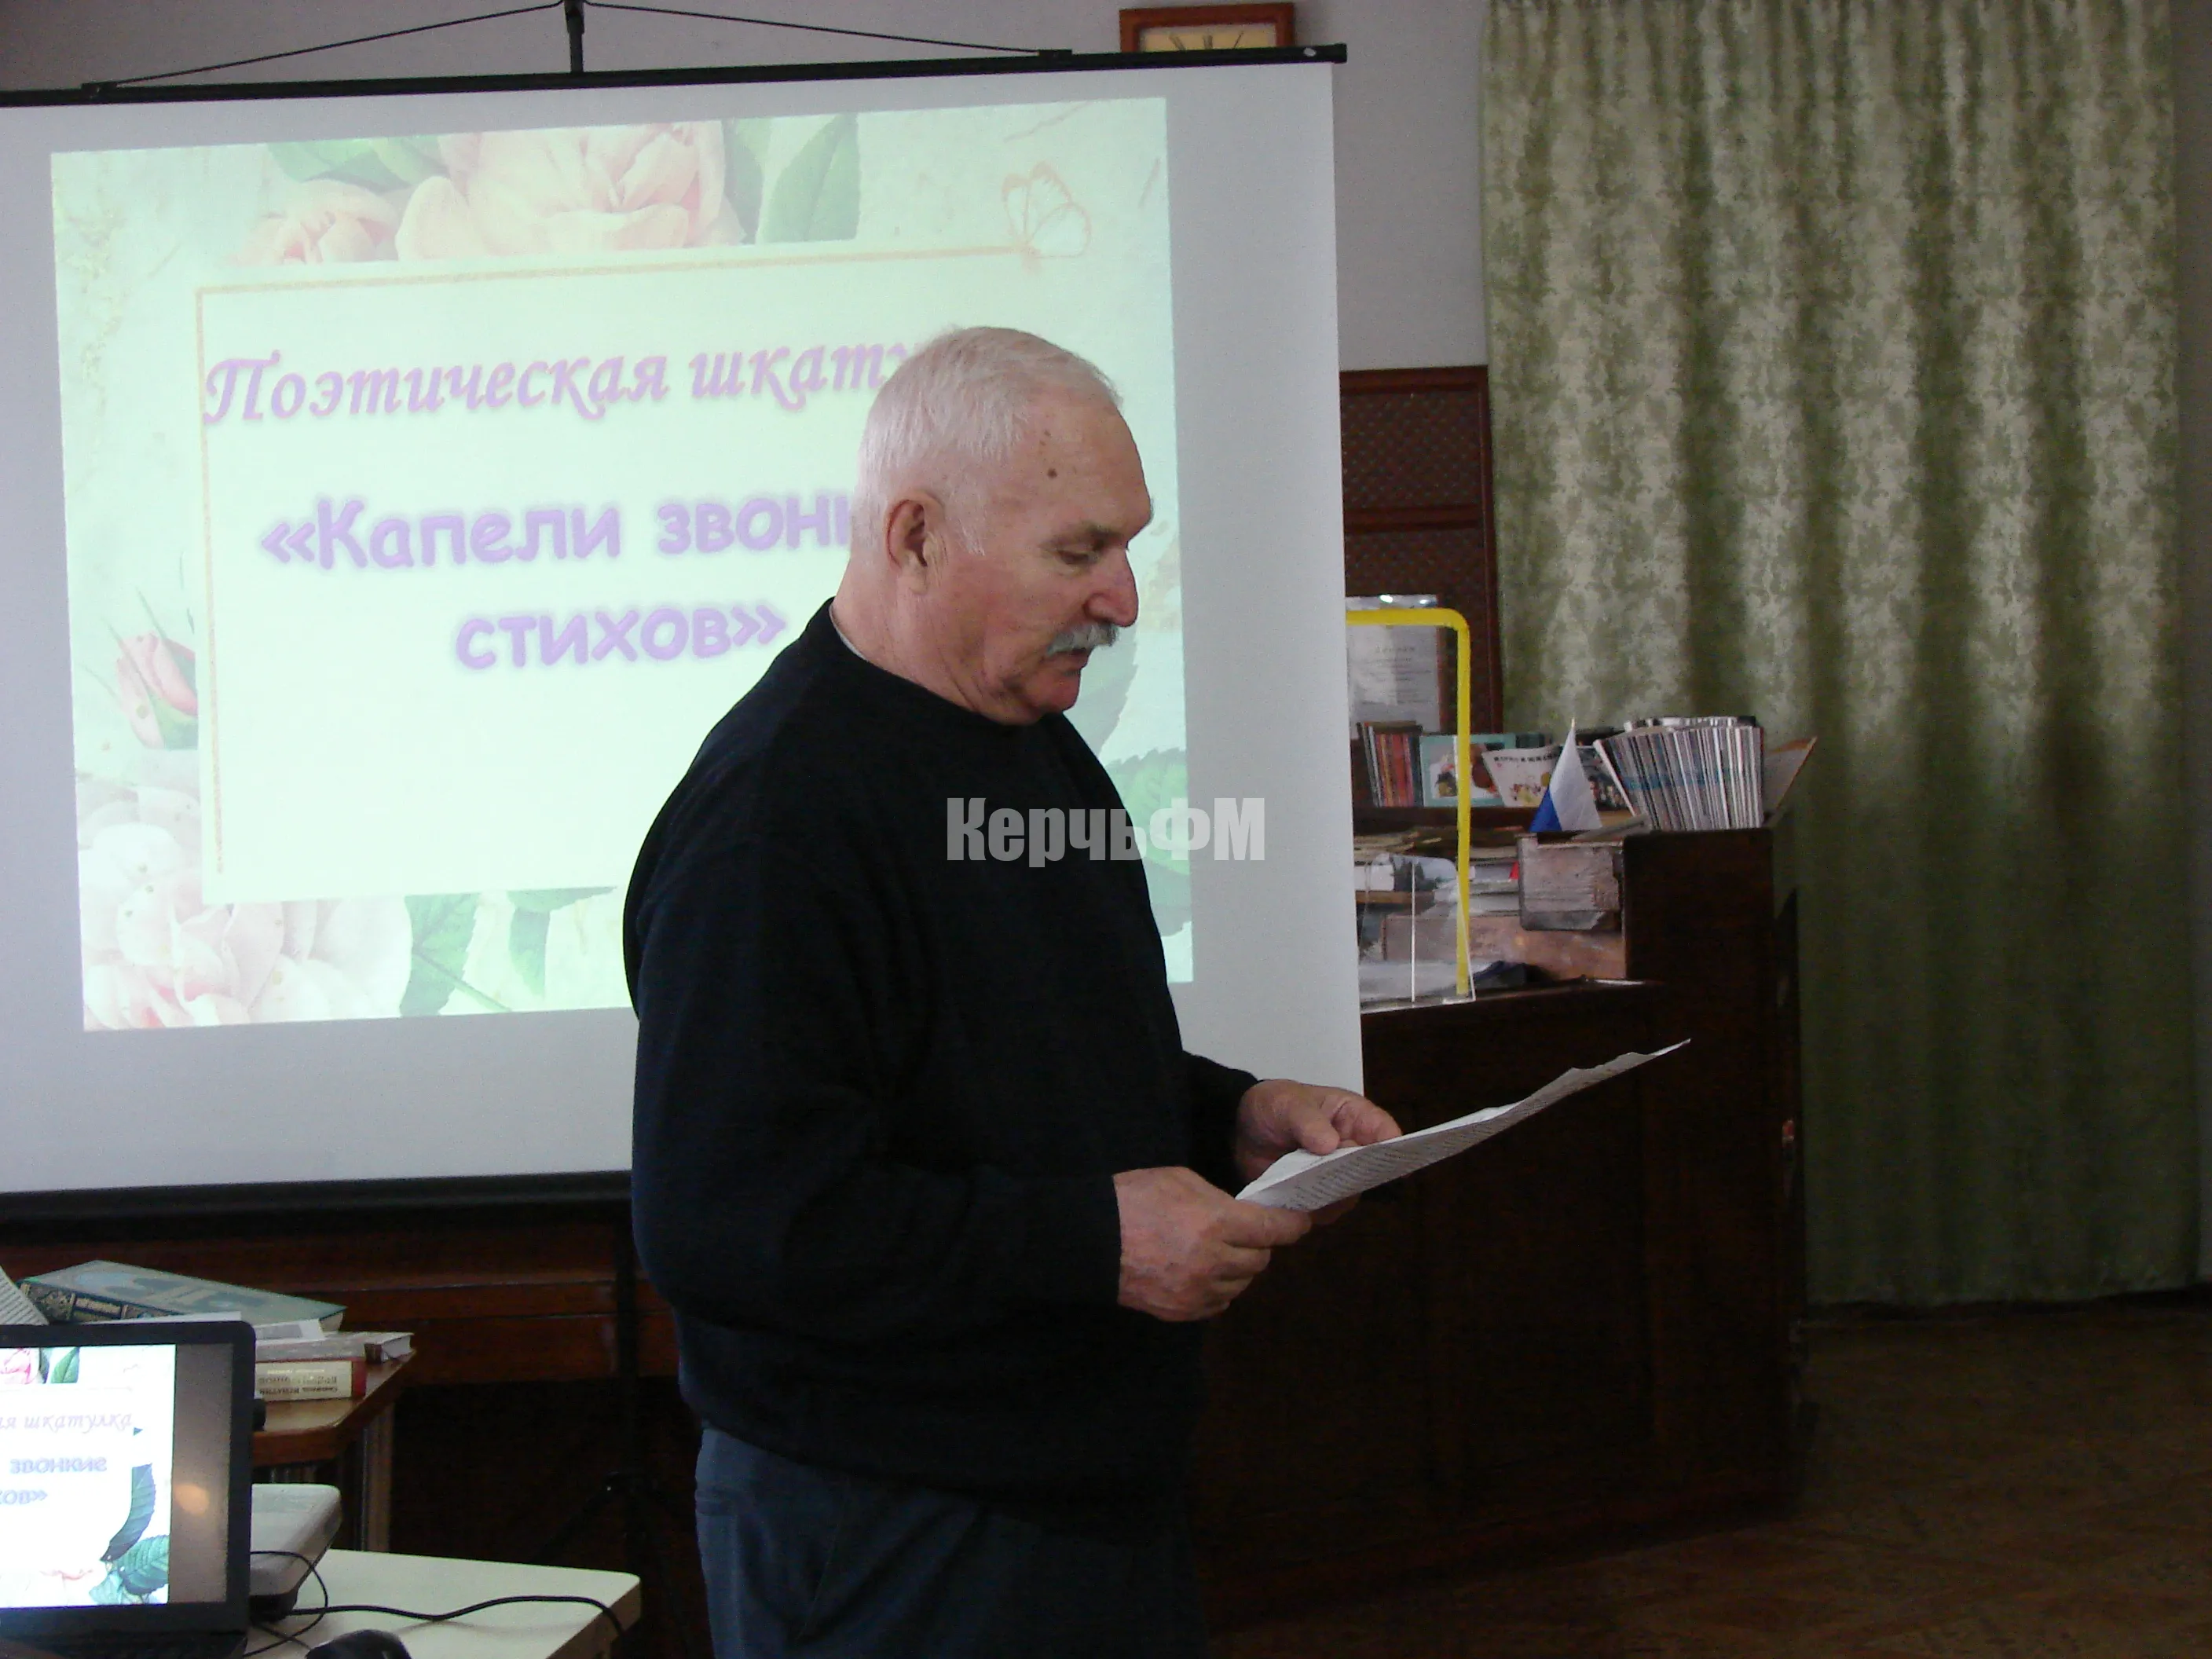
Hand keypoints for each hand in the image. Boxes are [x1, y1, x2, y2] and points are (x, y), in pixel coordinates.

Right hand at [1114, 1166, 1311, 1321]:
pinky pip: (1219, 1302)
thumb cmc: (1133, 1199)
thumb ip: (1220, 1201)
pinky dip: (1218, 1287)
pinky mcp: (1183, 1311)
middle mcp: (1213, 1262)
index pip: (1273, 1229)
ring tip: (1217, 1251)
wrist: (1088, 1239)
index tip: (1299, 1221)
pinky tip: (1201, 1271)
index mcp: (1216, 1223)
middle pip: (1260, 1260)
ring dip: (1238, 1267)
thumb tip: (1243, 1216)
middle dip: (1258, 1244)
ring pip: (1242, 1283)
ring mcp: (1198, 1291)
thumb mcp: (1182, 1181)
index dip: (1291, 1225)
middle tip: (1245, 1232)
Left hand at [1233, 1079, 1403, 1223]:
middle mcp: (1351, 1148)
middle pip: (1371, 1168)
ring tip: (1310, 1189)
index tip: (1396, 1162)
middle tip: (1340, 1179)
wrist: (1241, 1130)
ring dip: (1334, 1195)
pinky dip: (1314, 1209)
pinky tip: (1297, 1203)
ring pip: (1350, 1193)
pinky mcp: (1317, 1195)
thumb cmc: (1274, 1106)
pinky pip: (1325, 1209)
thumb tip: (1331, 1145)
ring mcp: (1335, 1175)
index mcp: (1353, 1116)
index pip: (1383, 1130)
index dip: (1393, 1146)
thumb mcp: (1288, 1104)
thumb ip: (1308, 1122)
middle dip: (1359, 1176)